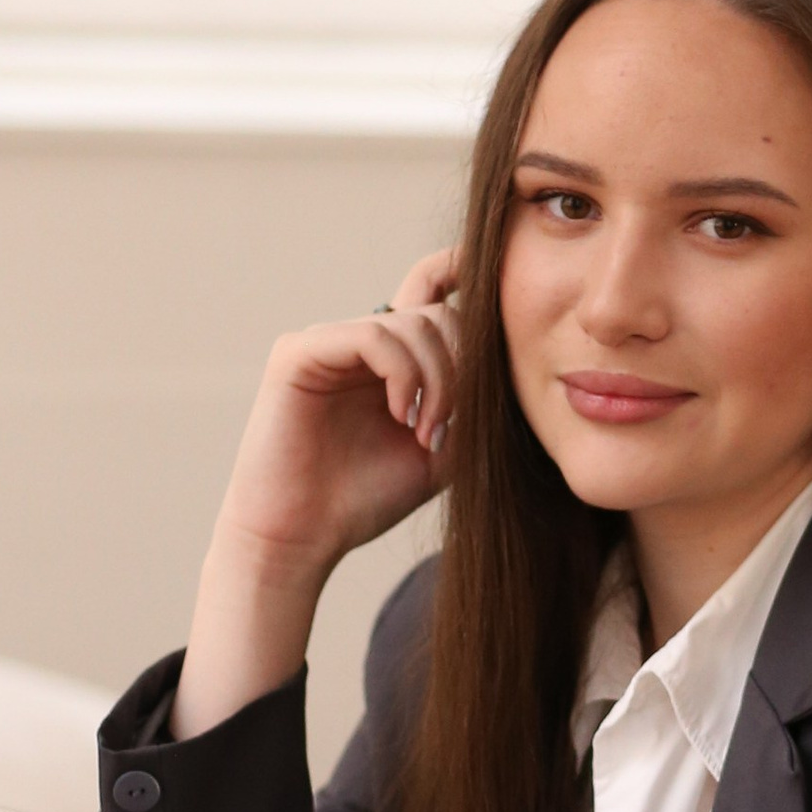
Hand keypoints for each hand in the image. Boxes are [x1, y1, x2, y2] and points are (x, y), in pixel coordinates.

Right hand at [175, 248, 460, 736]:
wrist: (300, 539)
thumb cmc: (362, 502)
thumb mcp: (441, 456)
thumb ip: (472, 410)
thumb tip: (512, 369)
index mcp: (387, 361)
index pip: (429, 293)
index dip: (461, 272)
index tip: (505, 279)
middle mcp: (355, 342)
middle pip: (436, 314)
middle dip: (462, 365)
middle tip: (451, 426)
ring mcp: (325, 342)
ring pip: (410, 325)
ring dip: (437, 380)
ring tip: (428, 433)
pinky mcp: (298, 353)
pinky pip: (372, 336)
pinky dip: (401, 373)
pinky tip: (402, 416)